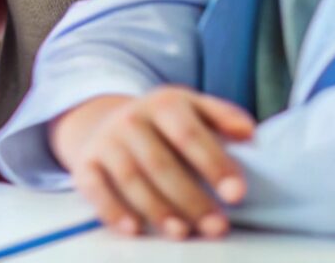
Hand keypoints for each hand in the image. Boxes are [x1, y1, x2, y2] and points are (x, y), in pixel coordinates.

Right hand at [52, 88, 252, 239]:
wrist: (109, 120)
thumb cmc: (165, 124)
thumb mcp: (194, 109)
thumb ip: (224, 118)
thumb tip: (249, 135)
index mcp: (163, 103)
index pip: (189, 134)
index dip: (214, 164)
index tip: (236, 194)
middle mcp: (131, 119)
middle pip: (160, 163)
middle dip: (191, 198)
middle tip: (217, 226)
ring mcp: (105, 142)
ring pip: (130, 179)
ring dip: (157, 209)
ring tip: (183, 232)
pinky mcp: (85, 164)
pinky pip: (95, 189)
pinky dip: (113, 211)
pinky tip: (135, 229)